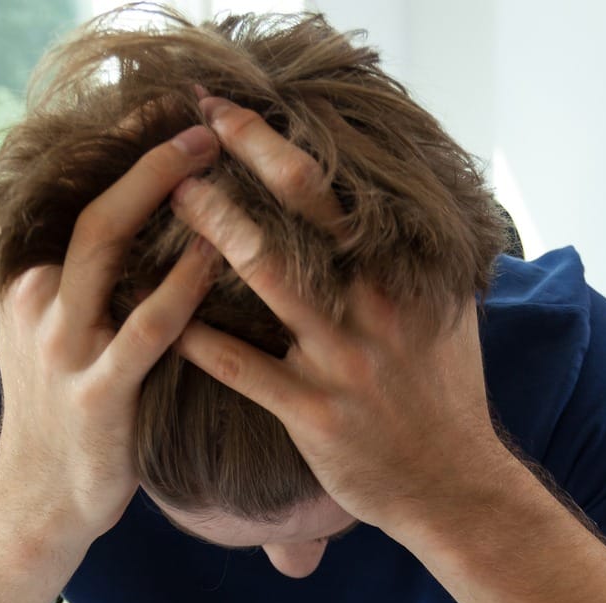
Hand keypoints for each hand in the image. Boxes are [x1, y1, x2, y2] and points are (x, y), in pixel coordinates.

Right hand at [0, 124, 222, 539]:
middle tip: (201, 127)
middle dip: (147, 160)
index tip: (163, 114)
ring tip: (212, 163)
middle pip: (91, 208)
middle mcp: (37, 302)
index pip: (74, 199)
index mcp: (26, 282)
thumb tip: (128, 227)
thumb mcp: (53, 335)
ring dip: (162, 198)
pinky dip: (181, 286)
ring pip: (106, 248)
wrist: (39, 501)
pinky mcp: (97, 391)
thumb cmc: (66, 413)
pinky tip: (212, 255)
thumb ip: (80, 283)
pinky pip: (146, 327)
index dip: (118, 152)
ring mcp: (62, 345)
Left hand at [171, 96, 512, 531]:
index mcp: (403, 273)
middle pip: (303, 208)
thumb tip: (409, 205)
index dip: (276, 143)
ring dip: (212, 229)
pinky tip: (152, 313)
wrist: (453, 487)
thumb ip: (422, 259)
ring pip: (266, 275)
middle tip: (185, 130)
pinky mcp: (313, 413)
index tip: (229, 113)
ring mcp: (343, 358)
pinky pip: (240, 366)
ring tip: (169, 197)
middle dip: (242, 158)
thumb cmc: (445, 396)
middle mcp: (375, 304)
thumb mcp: (448, 314)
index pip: (337, 188)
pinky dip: (194, 337)